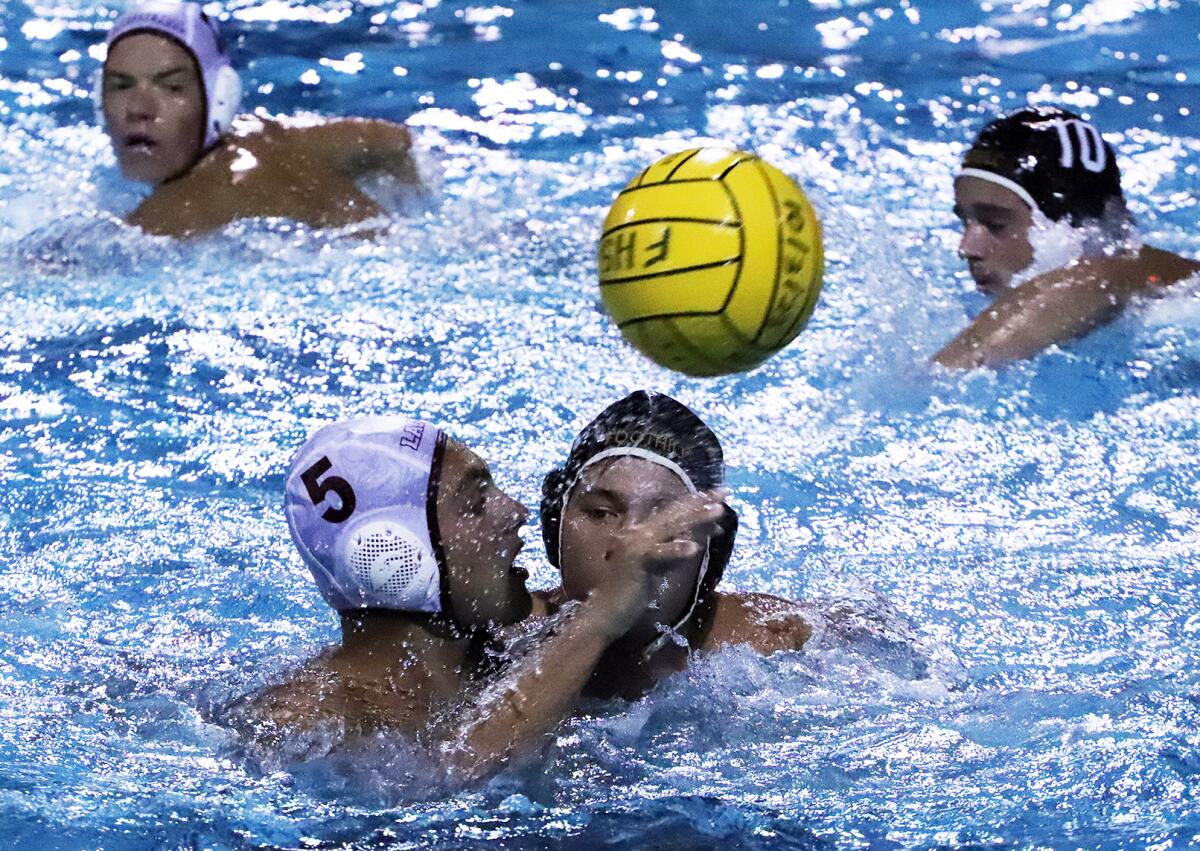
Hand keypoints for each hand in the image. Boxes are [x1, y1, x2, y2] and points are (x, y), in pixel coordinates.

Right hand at [586, 490, 727, 640]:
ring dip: (696, 518)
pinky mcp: (636, 562)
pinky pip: (660, 554)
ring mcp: (635, 546)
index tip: (718, 498)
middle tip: (725, 492)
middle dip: (701, 503)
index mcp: (640, 532)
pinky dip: (676, 550)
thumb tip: (697, 541)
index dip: (695, 505)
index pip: (672, 514)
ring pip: (671, 528)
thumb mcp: (657, 568)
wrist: (605, 612)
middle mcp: (637, 533)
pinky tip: (694, 548)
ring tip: (718, 511)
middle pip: (674, 514)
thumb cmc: (629, 593)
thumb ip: (672, 553)